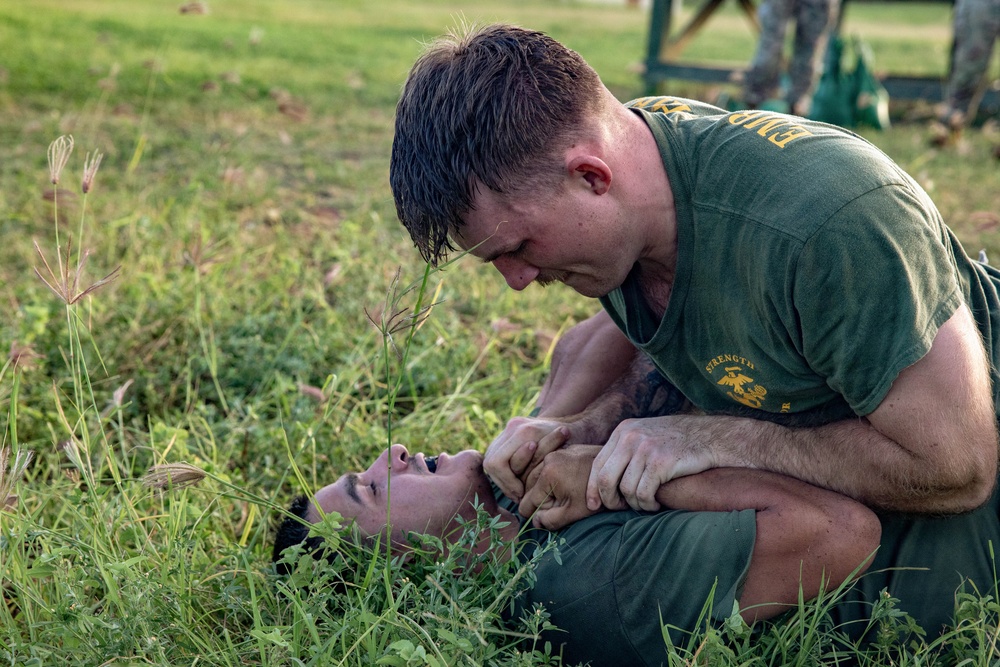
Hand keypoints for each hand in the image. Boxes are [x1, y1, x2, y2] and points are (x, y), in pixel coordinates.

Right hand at [484, 417, 574, 501]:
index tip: (522, 493)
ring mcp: (510, 426)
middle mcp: (513, 425)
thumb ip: (537, 474)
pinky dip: (504, 471)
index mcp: (524, 431)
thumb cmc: (573, 449)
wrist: (578, 425)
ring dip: (503, 478)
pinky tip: (517, 481)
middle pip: (491, 462)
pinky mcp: (509, 432)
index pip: (497, 463)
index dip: (508, 482)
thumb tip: (520, 497)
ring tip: (518, 490)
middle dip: (504, 482)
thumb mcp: (558, 462)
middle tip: (519, 495)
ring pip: (491, 459)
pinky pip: (496, 455)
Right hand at [520, 445, 606, 529]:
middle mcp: (548, 459)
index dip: (533, 514)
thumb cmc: (598, 496)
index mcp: (547, 474)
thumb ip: (549, 520)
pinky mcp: (565, 449)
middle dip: (538, 501)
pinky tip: (566, 486)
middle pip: (529, 487)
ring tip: (562, 498)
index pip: (527, 501)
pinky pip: (549, 467)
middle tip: (554, 510)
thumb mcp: (573, 513)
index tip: (542, 520)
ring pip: (538, 476)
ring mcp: (557, 452)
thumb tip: (534, 521)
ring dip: (544, 489)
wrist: (620, 473)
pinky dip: (552, 479)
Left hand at [586, 417, 716, 511]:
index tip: (594, 505)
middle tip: (620, 509)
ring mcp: (646, 449)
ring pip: (626, 490)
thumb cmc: (678, 441)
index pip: (597, 464)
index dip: (592, 488)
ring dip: (635, 504)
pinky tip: (656, 503)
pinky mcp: (661, 462)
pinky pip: (644, 494)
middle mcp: (630, 437)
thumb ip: (625, 451)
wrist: (711, 436)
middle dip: (609, 500)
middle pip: (605, 478)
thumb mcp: (646, 435)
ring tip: (646, 504)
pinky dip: (648, 505)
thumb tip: (602, 481)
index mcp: (623, 431)